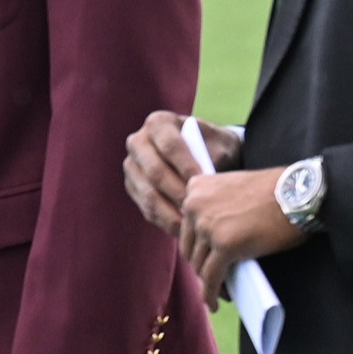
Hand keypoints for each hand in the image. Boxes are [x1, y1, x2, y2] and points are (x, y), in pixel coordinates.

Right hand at [123, 110, 237, 238]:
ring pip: (147, 193)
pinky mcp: (132, 188)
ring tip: (191, 224)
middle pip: (154, 170)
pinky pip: (145, 208)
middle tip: (197, 208)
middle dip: (177, 192)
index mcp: (158, 123)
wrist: (204, 154)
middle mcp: (138, 142)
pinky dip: (164, 221)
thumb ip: (213, 155)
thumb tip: (205, 179)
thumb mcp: (220, 143)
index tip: (204, 182)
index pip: (170, 145)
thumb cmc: (215, 147)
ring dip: (170, 212)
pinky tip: (183, 230)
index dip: (186, 164)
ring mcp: (131, 167)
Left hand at [178, 167, 307, 302]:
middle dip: (201, 266)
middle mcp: (194, 205)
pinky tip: (216, 304)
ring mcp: (207, 225)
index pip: (186, 226)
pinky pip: (212, 277)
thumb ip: (215, 205)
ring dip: (209, 282)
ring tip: (222, 291)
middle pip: (190, 248)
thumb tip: (209, 239)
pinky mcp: (224, 244)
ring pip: (199, 265)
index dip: (196, 246)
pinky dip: (211, 294)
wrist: (301, 192)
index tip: (206, 259)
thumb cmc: (277, 190)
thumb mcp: (233, 188)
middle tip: (215, 279)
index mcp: (195, 188)